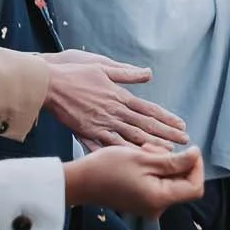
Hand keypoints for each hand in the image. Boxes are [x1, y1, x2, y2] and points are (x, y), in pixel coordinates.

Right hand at [41, 51, 189, 149]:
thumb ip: (127, 73)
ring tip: (167, 153)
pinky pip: (106, 146)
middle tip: (183, 142)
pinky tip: (133, 161)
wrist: (47, 83)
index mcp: (119, 97)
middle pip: (144, 126)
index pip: (149, 110)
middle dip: (166, 134)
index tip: (182, 125)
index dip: (167, 118)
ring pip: (129, 138)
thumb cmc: (74, 73)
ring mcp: (99, 124)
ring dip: (149, 146)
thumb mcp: (104, 67)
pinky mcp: (84, 132)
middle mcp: (113, 112)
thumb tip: (148, 73)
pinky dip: (120, 154)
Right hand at [62, 143, 204, 215]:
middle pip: (183, 182)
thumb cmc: (107, 168)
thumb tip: (196, 156)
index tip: (188, 151)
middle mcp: (156, 207)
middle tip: (152, 148)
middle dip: (174, 161)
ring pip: (169, 180)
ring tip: (143, 150)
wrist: (77, 181)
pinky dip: (153, 169)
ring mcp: (148, 205)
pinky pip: (157, 183)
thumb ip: (175, 161)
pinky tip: (139, 158)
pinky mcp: (140, 200)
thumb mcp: (144, 159)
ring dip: (162, 162)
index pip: (195, 187)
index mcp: (159, 199)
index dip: (196, 167)